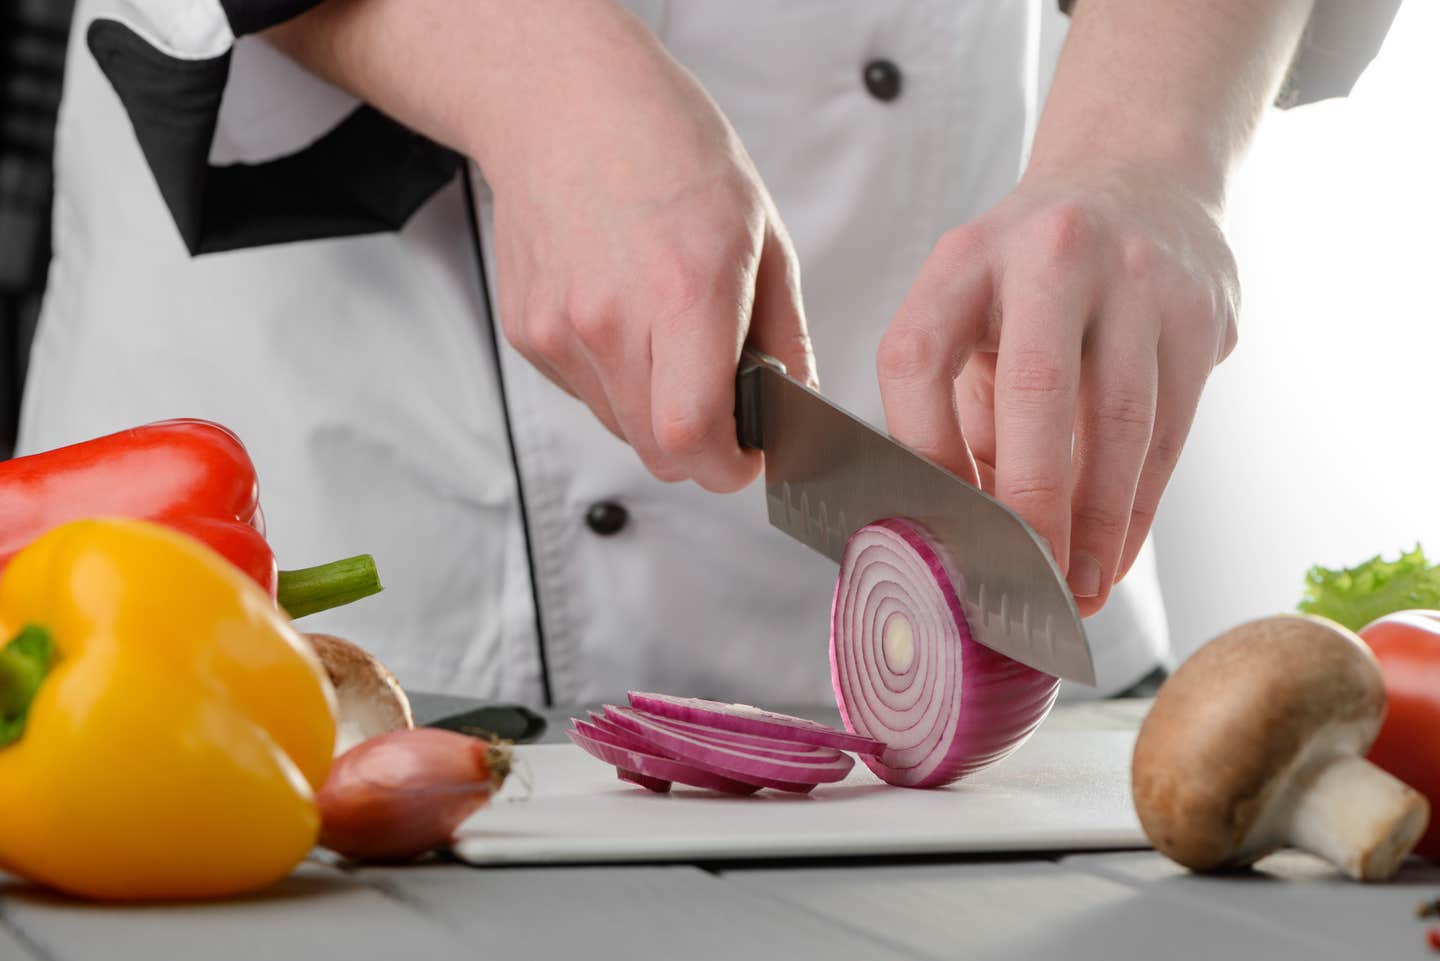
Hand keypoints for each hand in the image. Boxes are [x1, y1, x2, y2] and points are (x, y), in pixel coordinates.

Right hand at [481, 6, 814, 491]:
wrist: (562, 102)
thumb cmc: (666, 148)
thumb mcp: (761, 231)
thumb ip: (785, 333)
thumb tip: (795, 403)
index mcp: (684, 293)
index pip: (693, 437)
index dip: (728, 468)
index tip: (749, 456)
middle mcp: (611, 320)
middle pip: (657, 452)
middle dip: (700, 449)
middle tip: (722, 408)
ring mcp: (559, 330)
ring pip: (620, 428)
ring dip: (655, 412)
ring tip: (667, 337)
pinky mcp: (528, 333)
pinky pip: (585, 392)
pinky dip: (616, 380)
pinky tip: (624, 315)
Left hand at [877, 168, 1237, 614]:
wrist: (1139, 180)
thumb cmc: (1029, 281)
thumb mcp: (971, 315)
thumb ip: (958, 413)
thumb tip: (961, 536)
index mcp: (963, 257)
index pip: (918, 358)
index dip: (921, 450)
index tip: (934, 524)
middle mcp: (1050, 253)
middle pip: (1035, 391)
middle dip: (1030, 503)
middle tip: (1024, 582)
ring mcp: (1136, 277)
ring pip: (1119, 424)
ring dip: (1098, 525)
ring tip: (1078, 590)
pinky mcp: (1200, 313)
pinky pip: (1171, 432)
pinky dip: (1140, 506)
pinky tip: (1117, 552)